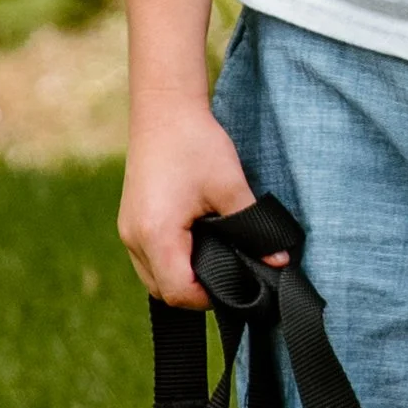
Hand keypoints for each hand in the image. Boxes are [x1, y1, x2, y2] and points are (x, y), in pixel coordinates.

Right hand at [119, 103, 258, 308]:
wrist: (163, 109)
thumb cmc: (195, 143)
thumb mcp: (231, 187)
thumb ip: (254, 228)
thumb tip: (280, 261)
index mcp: (156, 234)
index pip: (179, 292)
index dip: (210, 298)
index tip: (239, 285)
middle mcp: (133, 238)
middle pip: (163, 291)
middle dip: (197, 292)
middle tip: (233, 274)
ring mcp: (128, 230)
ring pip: (153, 277)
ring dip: (182, 277)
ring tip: (217, 260)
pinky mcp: (130, 221)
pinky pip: (148, 258)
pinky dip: (171, 262)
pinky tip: (198, 245)